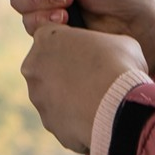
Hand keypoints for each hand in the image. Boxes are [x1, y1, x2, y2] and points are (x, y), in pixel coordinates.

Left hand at [21, 23, 148, 152]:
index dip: (70, 40)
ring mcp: (38, 97)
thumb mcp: (121, 41)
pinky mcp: (48, 122)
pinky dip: (77, 117)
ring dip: (71, 95)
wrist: (119, 109)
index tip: (86, 48)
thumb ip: (105, 43)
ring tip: (100, 98)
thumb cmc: (120, 67)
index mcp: (47, 37)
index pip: (50, 32)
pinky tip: (98, 115)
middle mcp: (33, 66)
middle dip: (67, 70)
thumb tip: (111, 53)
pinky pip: (62, 117)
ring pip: (53, 94)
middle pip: (47, 65)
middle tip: (95, 74)